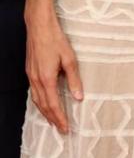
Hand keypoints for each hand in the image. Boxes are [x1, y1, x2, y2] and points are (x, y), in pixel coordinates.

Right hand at [25, 13, 82, 133]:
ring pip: (37, 101)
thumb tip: (78, 97)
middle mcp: (36, 80)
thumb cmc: (56, 41)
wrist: (39, 28)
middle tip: (61, 130)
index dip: (59, 118)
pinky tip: (44, 104)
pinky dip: (40, 102)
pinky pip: (34, 93)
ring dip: (45, 113)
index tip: (66, 128)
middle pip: (43, 106)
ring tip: (53, 121)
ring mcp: (31, 77)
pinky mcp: (30, 72)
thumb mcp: (70, 59)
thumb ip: (74, 79)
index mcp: (46, 79)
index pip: (53, 105)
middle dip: (52, 119)